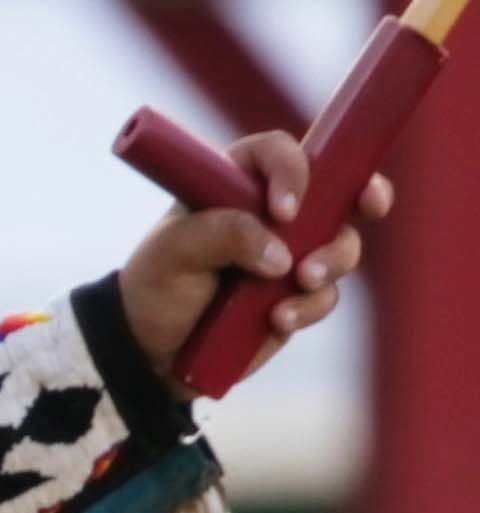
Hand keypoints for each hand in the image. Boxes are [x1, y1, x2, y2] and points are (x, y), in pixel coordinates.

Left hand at [119, 130, 394, 396]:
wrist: (153, 350)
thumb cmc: (156, 284)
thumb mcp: (173, 252)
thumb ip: (223, 235)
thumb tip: (281, 253)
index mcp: (234, 182)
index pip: (276, 153)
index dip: (292, 171)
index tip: (285, 210)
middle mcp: (271, 211)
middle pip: (336, 187)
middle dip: (364, 191)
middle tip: (370, 202)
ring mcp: (291, 252)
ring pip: (342, 243)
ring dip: (333, 260)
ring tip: (302, 281)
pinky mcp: (298, 294)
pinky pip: (327, 294)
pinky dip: (311, 306)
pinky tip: (277, 319)